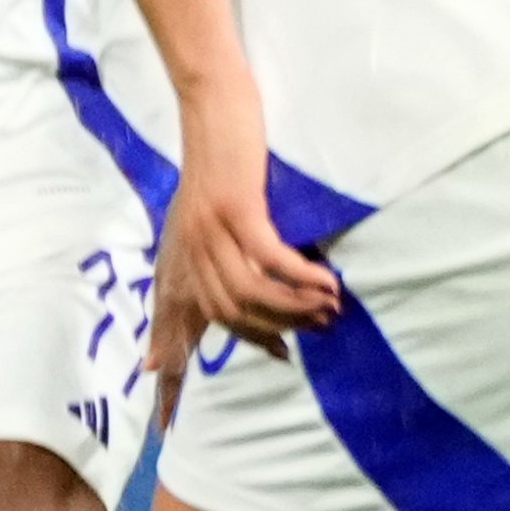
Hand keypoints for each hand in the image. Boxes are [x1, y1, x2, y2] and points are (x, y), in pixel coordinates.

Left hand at [146, 78, 340, 424]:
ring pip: (249, 292)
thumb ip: (199, 273)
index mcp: (180, 260)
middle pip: (228, 315)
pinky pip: (267, 259)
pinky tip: (326, 283)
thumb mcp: (202, 224)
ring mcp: (209, 231)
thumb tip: (193, 328)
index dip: (189, 372)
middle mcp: (188, 252)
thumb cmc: (218, 164)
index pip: (182, 327)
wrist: (214, 108)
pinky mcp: (234, 208)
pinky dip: (298, 276)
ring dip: (293, 306)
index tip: (213, 402)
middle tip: (318, 329)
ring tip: (329, 307)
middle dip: (276, 331)